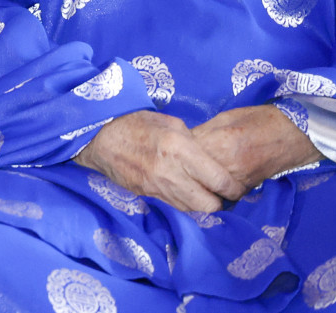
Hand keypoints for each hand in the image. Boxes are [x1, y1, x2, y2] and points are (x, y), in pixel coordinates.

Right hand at [75, 110, 246, 213]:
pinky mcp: (147, 195)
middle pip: (210, 205)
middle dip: (220, 203)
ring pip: (193, 211)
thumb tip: (209, 159)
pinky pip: (176, 208)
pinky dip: (184, 205)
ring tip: (204, 195)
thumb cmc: (137, 123)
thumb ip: (193, 142)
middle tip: (220, 194)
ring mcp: (158, 187)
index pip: (220, 181)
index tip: (236, 187)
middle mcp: (171, 172)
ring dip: (202, 206)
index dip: (233, 188)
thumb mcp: (170, 123)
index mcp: (180, 148)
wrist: (100, 137)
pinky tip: (185, 195)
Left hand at [191, 105, 321, 190]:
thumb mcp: (225, 118)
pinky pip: (222, 192)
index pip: (186, 154)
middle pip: (193, 174)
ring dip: (197, 182)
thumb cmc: (258, 120)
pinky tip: (209, 181)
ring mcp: (237, 181)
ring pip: (206, 187)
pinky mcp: (247, 190)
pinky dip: (214, 188)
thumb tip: (183, 143)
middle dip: (184, 170)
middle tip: (178, 165)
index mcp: (219, 144)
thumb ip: (203, 133)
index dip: (178, 152)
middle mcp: (226, 166)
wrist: (293, 134)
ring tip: (191, 173)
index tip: (172, 150)